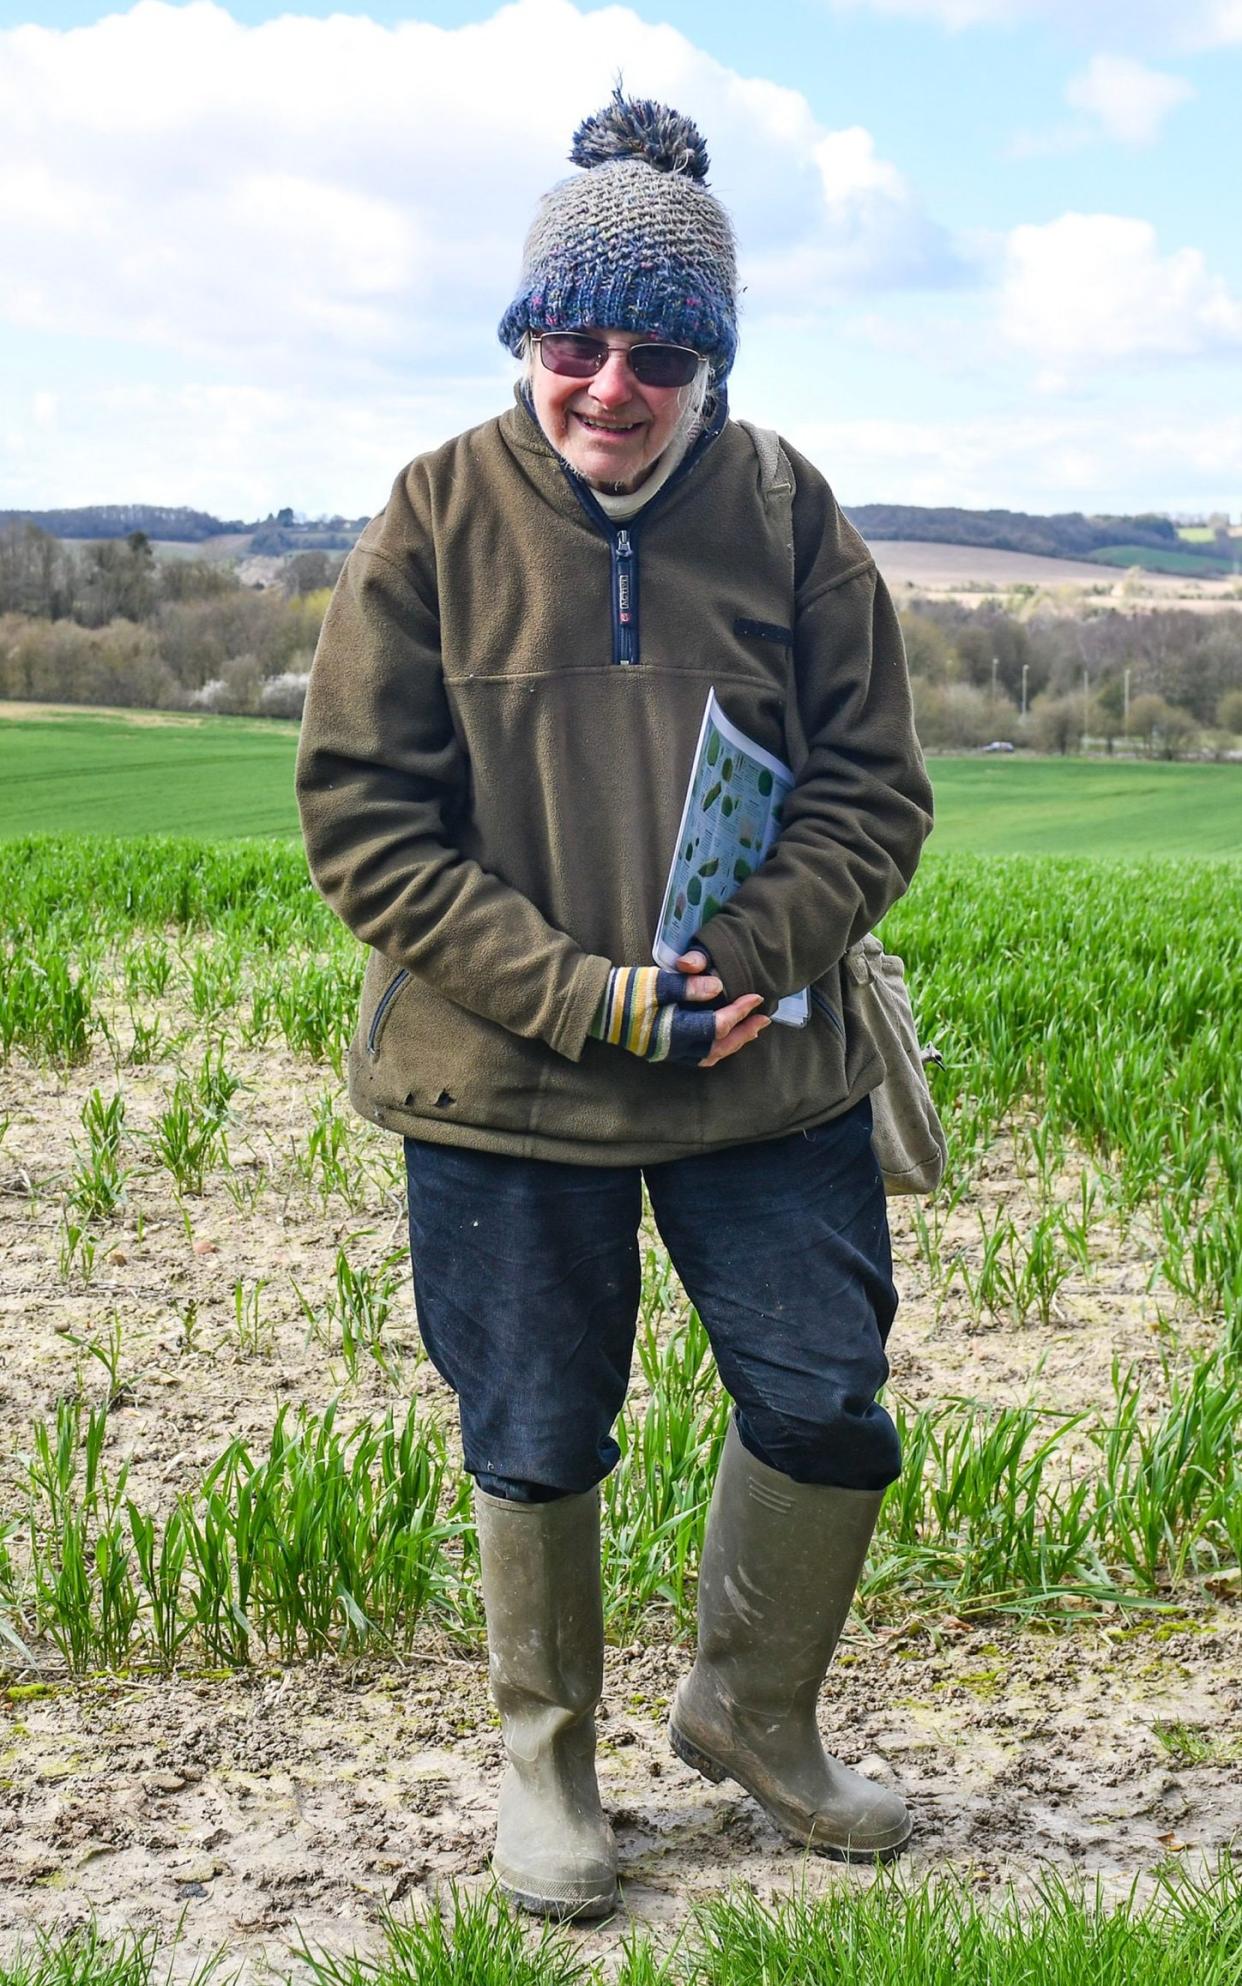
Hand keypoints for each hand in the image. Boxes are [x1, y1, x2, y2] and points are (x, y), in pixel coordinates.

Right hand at [590, 962, 766, 1066]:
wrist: (596, 1008)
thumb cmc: (625, 992)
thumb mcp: (655, 982)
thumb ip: (686, 985)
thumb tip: (717, 987)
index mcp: (674, 1031)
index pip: (715, 1025)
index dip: (739, 1012)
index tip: (756, 998)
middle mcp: (674, 1048)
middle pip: (718, 1046)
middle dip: (743, 1032)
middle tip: (763, 1020)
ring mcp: (669, 1053)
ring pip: (710, 1055)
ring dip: (732, 1043)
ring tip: (749, 1030)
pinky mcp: (664, 1051)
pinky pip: (698, 1056)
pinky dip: (716, 1047)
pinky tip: (722, 1037)